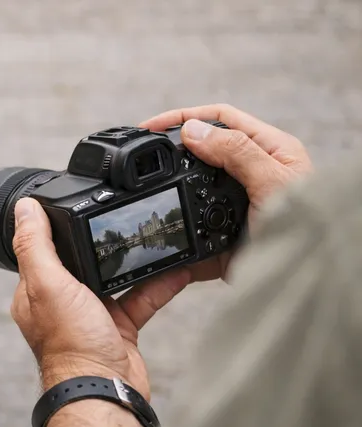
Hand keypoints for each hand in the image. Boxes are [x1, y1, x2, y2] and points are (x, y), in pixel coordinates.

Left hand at [11, 199, 190, 398]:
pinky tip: (177, 267)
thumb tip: (24, 208)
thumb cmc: (72, 346)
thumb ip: (36, 246)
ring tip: (154, 236)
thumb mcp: (49, 286)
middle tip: (122, 216)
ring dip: (135, 260)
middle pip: (81, 260)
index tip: (77, 204)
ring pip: (115, 277)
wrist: (105, 392)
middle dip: (102, 240)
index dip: (57, 228)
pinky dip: (159, 284)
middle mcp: (61, 303)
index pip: (43, 250)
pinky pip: (141, 298)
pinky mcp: (119, 329)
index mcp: (35, 292)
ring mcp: (91, 316)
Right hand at [139, 104, 314, 282]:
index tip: (150, 127)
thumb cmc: (312, 230)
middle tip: (142, 157)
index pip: (221, 119)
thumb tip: (192, 129)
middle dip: (170, 152)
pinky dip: (175, 229)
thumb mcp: (273, 182)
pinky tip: (162, 227)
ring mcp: (233, 207)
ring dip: (169, 191)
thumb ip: (236, 152)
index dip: (184, 117)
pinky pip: (190, 229)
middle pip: (201, 152)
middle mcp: (251, 176)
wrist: (309, 282)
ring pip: (190, 191)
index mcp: (270, 151)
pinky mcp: (221, 238)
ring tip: (145, 190)